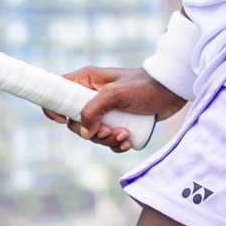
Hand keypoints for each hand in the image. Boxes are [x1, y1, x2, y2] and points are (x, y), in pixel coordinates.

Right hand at [42, 66, 187, 152]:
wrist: (170, 93)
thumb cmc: (144, 87)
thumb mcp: (117, 95)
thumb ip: (95, 110)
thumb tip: (84, 131)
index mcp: (86, 81)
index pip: (57, 91)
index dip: (54, 107)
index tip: (65, 121)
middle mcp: (92, 95)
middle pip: (75, 121)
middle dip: (92, 132)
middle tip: (110, 131)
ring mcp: (104, 109)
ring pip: (92, 133)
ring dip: (107, 140)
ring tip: (125, 135)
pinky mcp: (117, 121)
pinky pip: (106, 140)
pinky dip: (116, 144)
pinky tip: (128, 141)